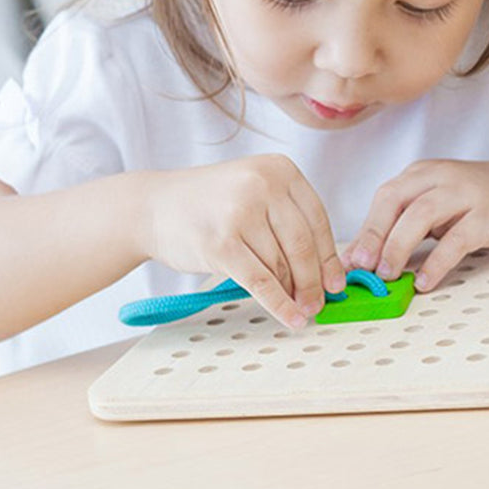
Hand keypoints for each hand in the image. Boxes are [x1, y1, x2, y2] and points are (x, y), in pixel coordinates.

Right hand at [140, 155, 345, 329]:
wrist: (152, 206)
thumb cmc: (208, 205)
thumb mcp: (253, 192)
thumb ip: (286, 220)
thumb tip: (325, 272)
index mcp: (278, 168)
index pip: (318, 219)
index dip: (329, 257)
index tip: (336, 283)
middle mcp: (262, 185)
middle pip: (303, 244)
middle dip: (314, 281)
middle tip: (318, 304)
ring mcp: (241, 213)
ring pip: (281, 265)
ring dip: (292, 293)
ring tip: (298, 309)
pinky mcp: (222, 244)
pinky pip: (261, 282)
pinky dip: (279, 305)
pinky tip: (291, 319)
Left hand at [344, 158, 488, 291]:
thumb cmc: (483, 204)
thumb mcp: (441, 207)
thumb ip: (408, 227)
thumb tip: (368, 261)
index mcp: (423, 175)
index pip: (384, 198)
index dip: (365, 230)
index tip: (349, 262)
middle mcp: (441, 177)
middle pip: (395, 200)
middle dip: (374, 235)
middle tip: (361, 268)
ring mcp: (467, 194)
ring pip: (421, 214)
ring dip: (398, 246)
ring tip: (387, 275)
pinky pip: (457, 239)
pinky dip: (437, 261)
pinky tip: (426, 282)